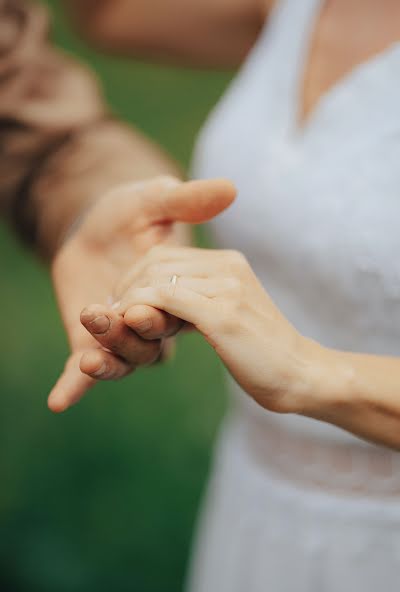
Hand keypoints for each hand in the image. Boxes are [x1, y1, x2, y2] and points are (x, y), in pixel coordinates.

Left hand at [49, 178, 235, 411]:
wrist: (80, 229)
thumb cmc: (120, 213)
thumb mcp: (152, 202)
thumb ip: (187, 200)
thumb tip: (231, 188)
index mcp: (183, 285)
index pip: (171, 298)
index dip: (153, 301)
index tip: (133, 300)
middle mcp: (157, 316)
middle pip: (152, 333)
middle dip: (128, 330)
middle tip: (102, 315)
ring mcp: (127, 334)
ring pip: (127, 353)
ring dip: (107, 353)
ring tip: (87, 353)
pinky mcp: (92, 344)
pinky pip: (87, 371)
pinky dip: (75, 384)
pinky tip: (60, 401)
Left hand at [114, 246, 317, 413]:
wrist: (302, 375)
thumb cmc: (263, 353)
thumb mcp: (230, 316)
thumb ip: (200, 302)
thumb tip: (160, 304)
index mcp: (229, 263)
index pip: (166, 256)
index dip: (136, 277)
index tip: (122, 304)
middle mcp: (229, 266)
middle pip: (157, 262)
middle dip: (126, 286)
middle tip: (111, 313)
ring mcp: (227, 288)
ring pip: (157, 279)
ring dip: (129, 299)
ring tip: (116, 322)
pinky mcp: (223, 315)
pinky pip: (166, 300)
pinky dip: (141, 310)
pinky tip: (130, 327)